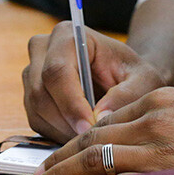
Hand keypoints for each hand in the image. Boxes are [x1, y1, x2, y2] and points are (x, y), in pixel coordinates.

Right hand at [22, 23, 168, 143]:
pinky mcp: (30, 95)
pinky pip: (36, 121)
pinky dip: (57, 134)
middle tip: (92, 139)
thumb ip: (126, 95)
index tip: (89, 127)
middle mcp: (42, 49)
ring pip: (36, 109)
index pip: (57, 71)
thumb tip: (101, 116)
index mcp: (68, 35)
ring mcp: (32, 72)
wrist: (123, 77)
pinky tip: (80, 134)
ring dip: (62, 130)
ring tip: (91, 137)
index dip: (70, 103)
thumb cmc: (133, 75)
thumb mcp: (143, 82)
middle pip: (40, 92)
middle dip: (66, 121)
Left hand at [35, 88, 173, 174]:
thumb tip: (122, 139)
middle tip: (41, 174)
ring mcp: (161, 149)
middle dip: (62, 158)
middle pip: (93, 139)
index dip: (77, 140)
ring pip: (99, 160)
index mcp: (161, 99)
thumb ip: (161, 121)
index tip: (61, 154)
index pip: (104, 120)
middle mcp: (155, 120)